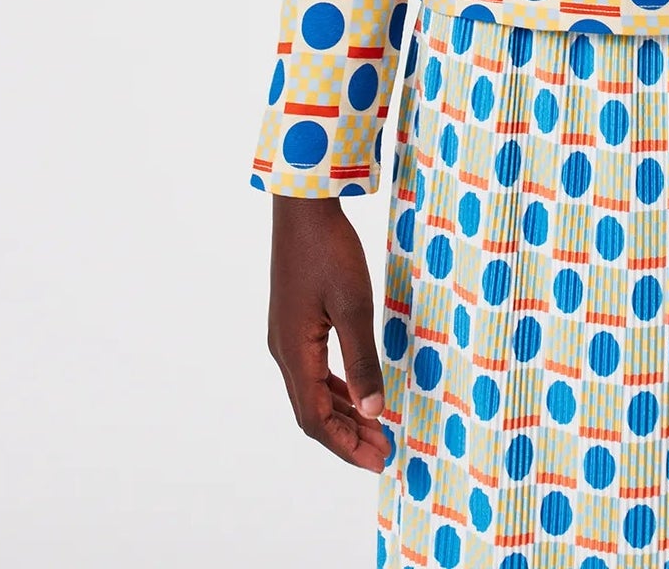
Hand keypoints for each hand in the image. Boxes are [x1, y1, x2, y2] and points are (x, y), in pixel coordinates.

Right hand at [266, 194, 389, 472]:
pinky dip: (338, 388)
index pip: (315, 418)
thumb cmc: (328, 251)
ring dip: (344, 414)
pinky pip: (314, 370)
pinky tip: (358, 391)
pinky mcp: (295, 322)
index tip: (377, 460)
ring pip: (313, 392)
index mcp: (294, 352)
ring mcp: (287, 336)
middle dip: (348, 436)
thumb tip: (374, 410)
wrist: (303, 208)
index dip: (346, 445)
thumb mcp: (353, 306)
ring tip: (376, 429)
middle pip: (312, 411)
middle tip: (383, 451)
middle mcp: (284, 350)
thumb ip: (363, 360)